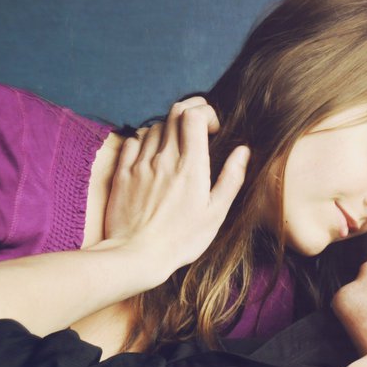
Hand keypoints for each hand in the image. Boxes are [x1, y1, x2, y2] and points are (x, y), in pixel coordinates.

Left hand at [104, 97, 249, 281]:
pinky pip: (132, 141)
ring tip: (177, 145)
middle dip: (190, 111)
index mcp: (190, 166)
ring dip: (169, 128)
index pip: (193, 116)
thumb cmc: (181, 239)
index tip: (213, 129)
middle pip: (174, 113)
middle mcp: (164, 158)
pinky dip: (144, 139)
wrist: (137, 255)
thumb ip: (231, 178)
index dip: (206, 112)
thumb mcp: (216, 213)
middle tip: (199, 125)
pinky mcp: (122, 173)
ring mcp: (140, 164)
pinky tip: (152, 154)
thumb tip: (243, 151)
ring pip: (154, 126)